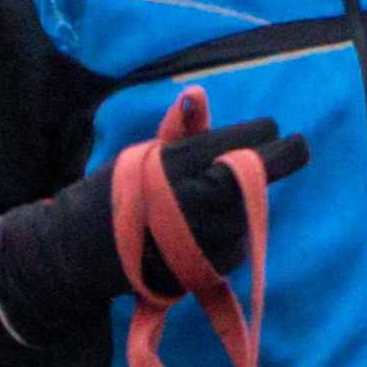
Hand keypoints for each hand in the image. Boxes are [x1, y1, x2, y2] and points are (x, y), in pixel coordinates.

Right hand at [0, 92, 304, 348]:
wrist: (82, 250)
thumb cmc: (118, 194)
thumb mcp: (145, 154)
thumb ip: (181, 130)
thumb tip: (198, 95)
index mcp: (177, 167)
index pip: (239, 148)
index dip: (264, 137)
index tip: (276, 128)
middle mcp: (195, 204)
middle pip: (252, 181)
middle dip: (268, 164)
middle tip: (285, 149)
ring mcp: (203, 242)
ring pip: (249, 216)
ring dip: (244, 204)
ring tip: (212, 199)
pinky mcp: (206, 271)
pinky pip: (238, 246)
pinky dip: (233, 233)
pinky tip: (209, 227)